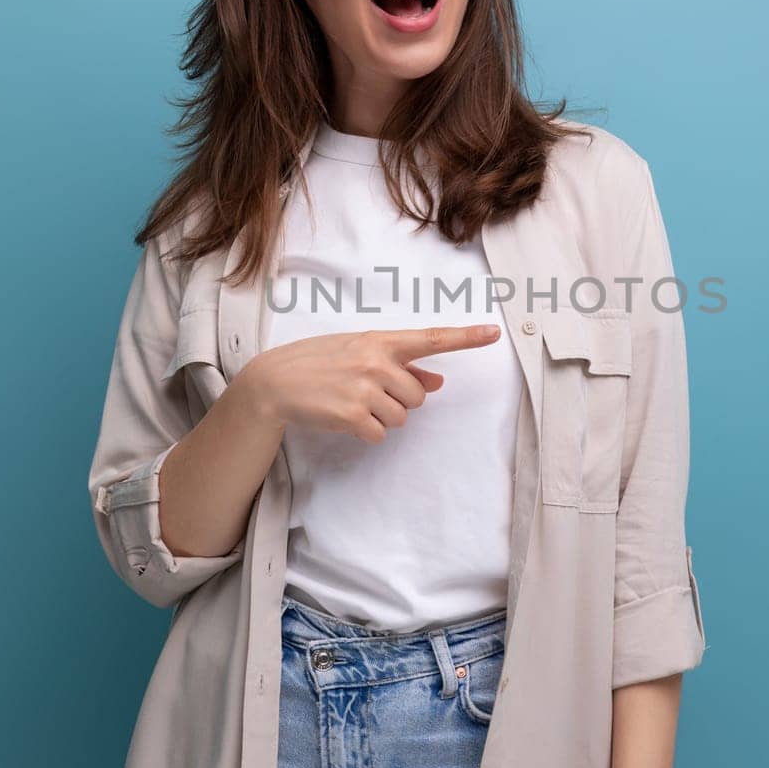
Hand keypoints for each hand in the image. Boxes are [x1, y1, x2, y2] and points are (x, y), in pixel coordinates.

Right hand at [240, 323, 500, 440]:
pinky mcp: (354, 415)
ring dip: (382, 417)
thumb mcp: (358, 354)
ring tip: (351, 403)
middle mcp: (377, 361)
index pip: (431, 338)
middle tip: (366, 392)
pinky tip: (344, 418)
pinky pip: (380, 434)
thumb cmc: (320, 364)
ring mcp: (366, 388)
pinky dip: (366, 432)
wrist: (275, 381)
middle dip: (399, 400)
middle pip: (418, 395)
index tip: (494, 333)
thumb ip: (400, 366)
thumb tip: (437, 381)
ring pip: (402, 417)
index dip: (466, 337)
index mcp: (381, 340)